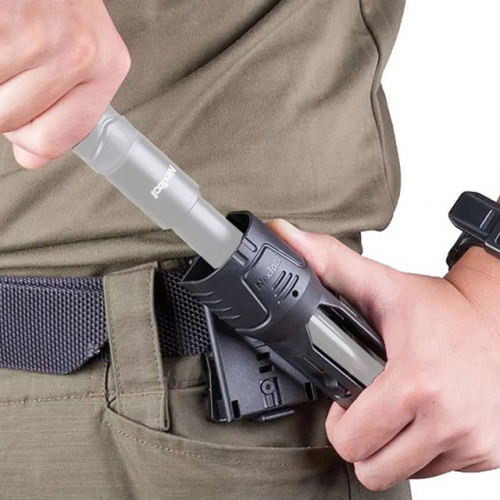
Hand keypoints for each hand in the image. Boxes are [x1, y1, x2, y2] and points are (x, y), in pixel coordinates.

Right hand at [0, 0, 129, 167]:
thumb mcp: (77, 50)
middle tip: (10, 59)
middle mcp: (80, 51)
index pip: (52, 142)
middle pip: (9, 122)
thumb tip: (28, 159)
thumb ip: (62, 108)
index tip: (20, 107)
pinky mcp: (6, 17)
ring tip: (6, 39)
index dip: (25, 134)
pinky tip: (1, 28)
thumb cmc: (55, 1)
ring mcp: (37, 31)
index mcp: (106, 67)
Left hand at [268, 218, 499, 490]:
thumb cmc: (444, 308)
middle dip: (363, 439)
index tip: (350, 395)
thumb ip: (329, 263)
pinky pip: (436, 470)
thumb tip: (282, 236)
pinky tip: (426, 415)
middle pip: (373, 468)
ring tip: (398, 408)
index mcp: (416, 382)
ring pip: (403, 473)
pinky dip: (424, 449)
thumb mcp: (383, 284)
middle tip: (371, 403)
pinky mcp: (487, 454)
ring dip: (393, 447)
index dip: (342, 421)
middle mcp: (448, 420)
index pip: (351, 441)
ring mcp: (471, 442)